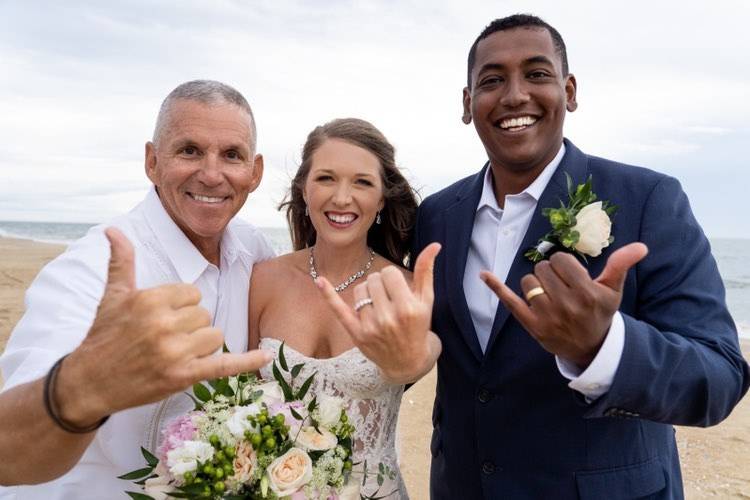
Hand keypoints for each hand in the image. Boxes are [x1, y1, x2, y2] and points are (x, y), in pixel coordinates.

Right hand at [57, 228, 272, 425]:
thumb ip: (121, 260)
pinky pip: (224, 365)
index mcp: (151, 300)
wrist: (89, 382)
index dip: (181, 305)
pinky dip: (248, 362)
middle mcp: (164, 324)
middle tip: (163, 338)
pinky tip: (267, 358)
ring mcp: (175, 352)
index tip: (162, 317)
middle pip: (204, 315)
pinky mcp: (183, 376)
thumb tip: (112, 229)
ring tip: (172, 353)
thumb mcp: (113, 296)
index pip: (192, 293)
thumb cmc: (103, 336)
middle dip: (189, 326)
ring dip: (201, 345)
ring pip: (214, 336)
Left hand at [316, 243, 442, 383]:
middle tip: (390, 298)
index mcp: (408, 308)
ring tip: (379, 305)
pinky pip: (339, 309)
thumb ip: (427, 271)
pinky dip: (328, 295)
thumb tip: (435, 245)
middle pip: (374, 279)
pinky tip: (320, 281)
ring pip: (360, 289)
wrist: (409, 363)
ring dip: (368, 292)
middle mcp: (389, 318)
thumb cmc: (419, 326)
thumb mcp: (427, 300)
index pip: (389, 273)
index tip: (399, 288)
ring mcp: (371, 327)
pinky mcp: (356, 334)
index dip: (393, 277)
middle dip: (381, 284)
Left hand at [481, 243, 647, 367]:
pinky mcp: (531, 325)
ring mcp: (546, 316)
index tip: (571, 275)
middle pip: (543, 269)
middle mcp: (566, 305)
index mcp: (586, 293)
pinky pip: (510, 301)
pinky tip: (484, 275)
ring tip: (550, 295)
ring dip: (536, 284)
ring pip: (528, 281)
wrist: (590, 348)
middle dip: (550, 273)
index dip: (563, 265)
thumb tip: (641, 246)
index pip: (561, 261)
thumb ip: (621, 265)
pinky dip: (496, 287)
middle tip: (561, 287)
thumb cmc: (600, 313)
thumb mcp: (612, 290)